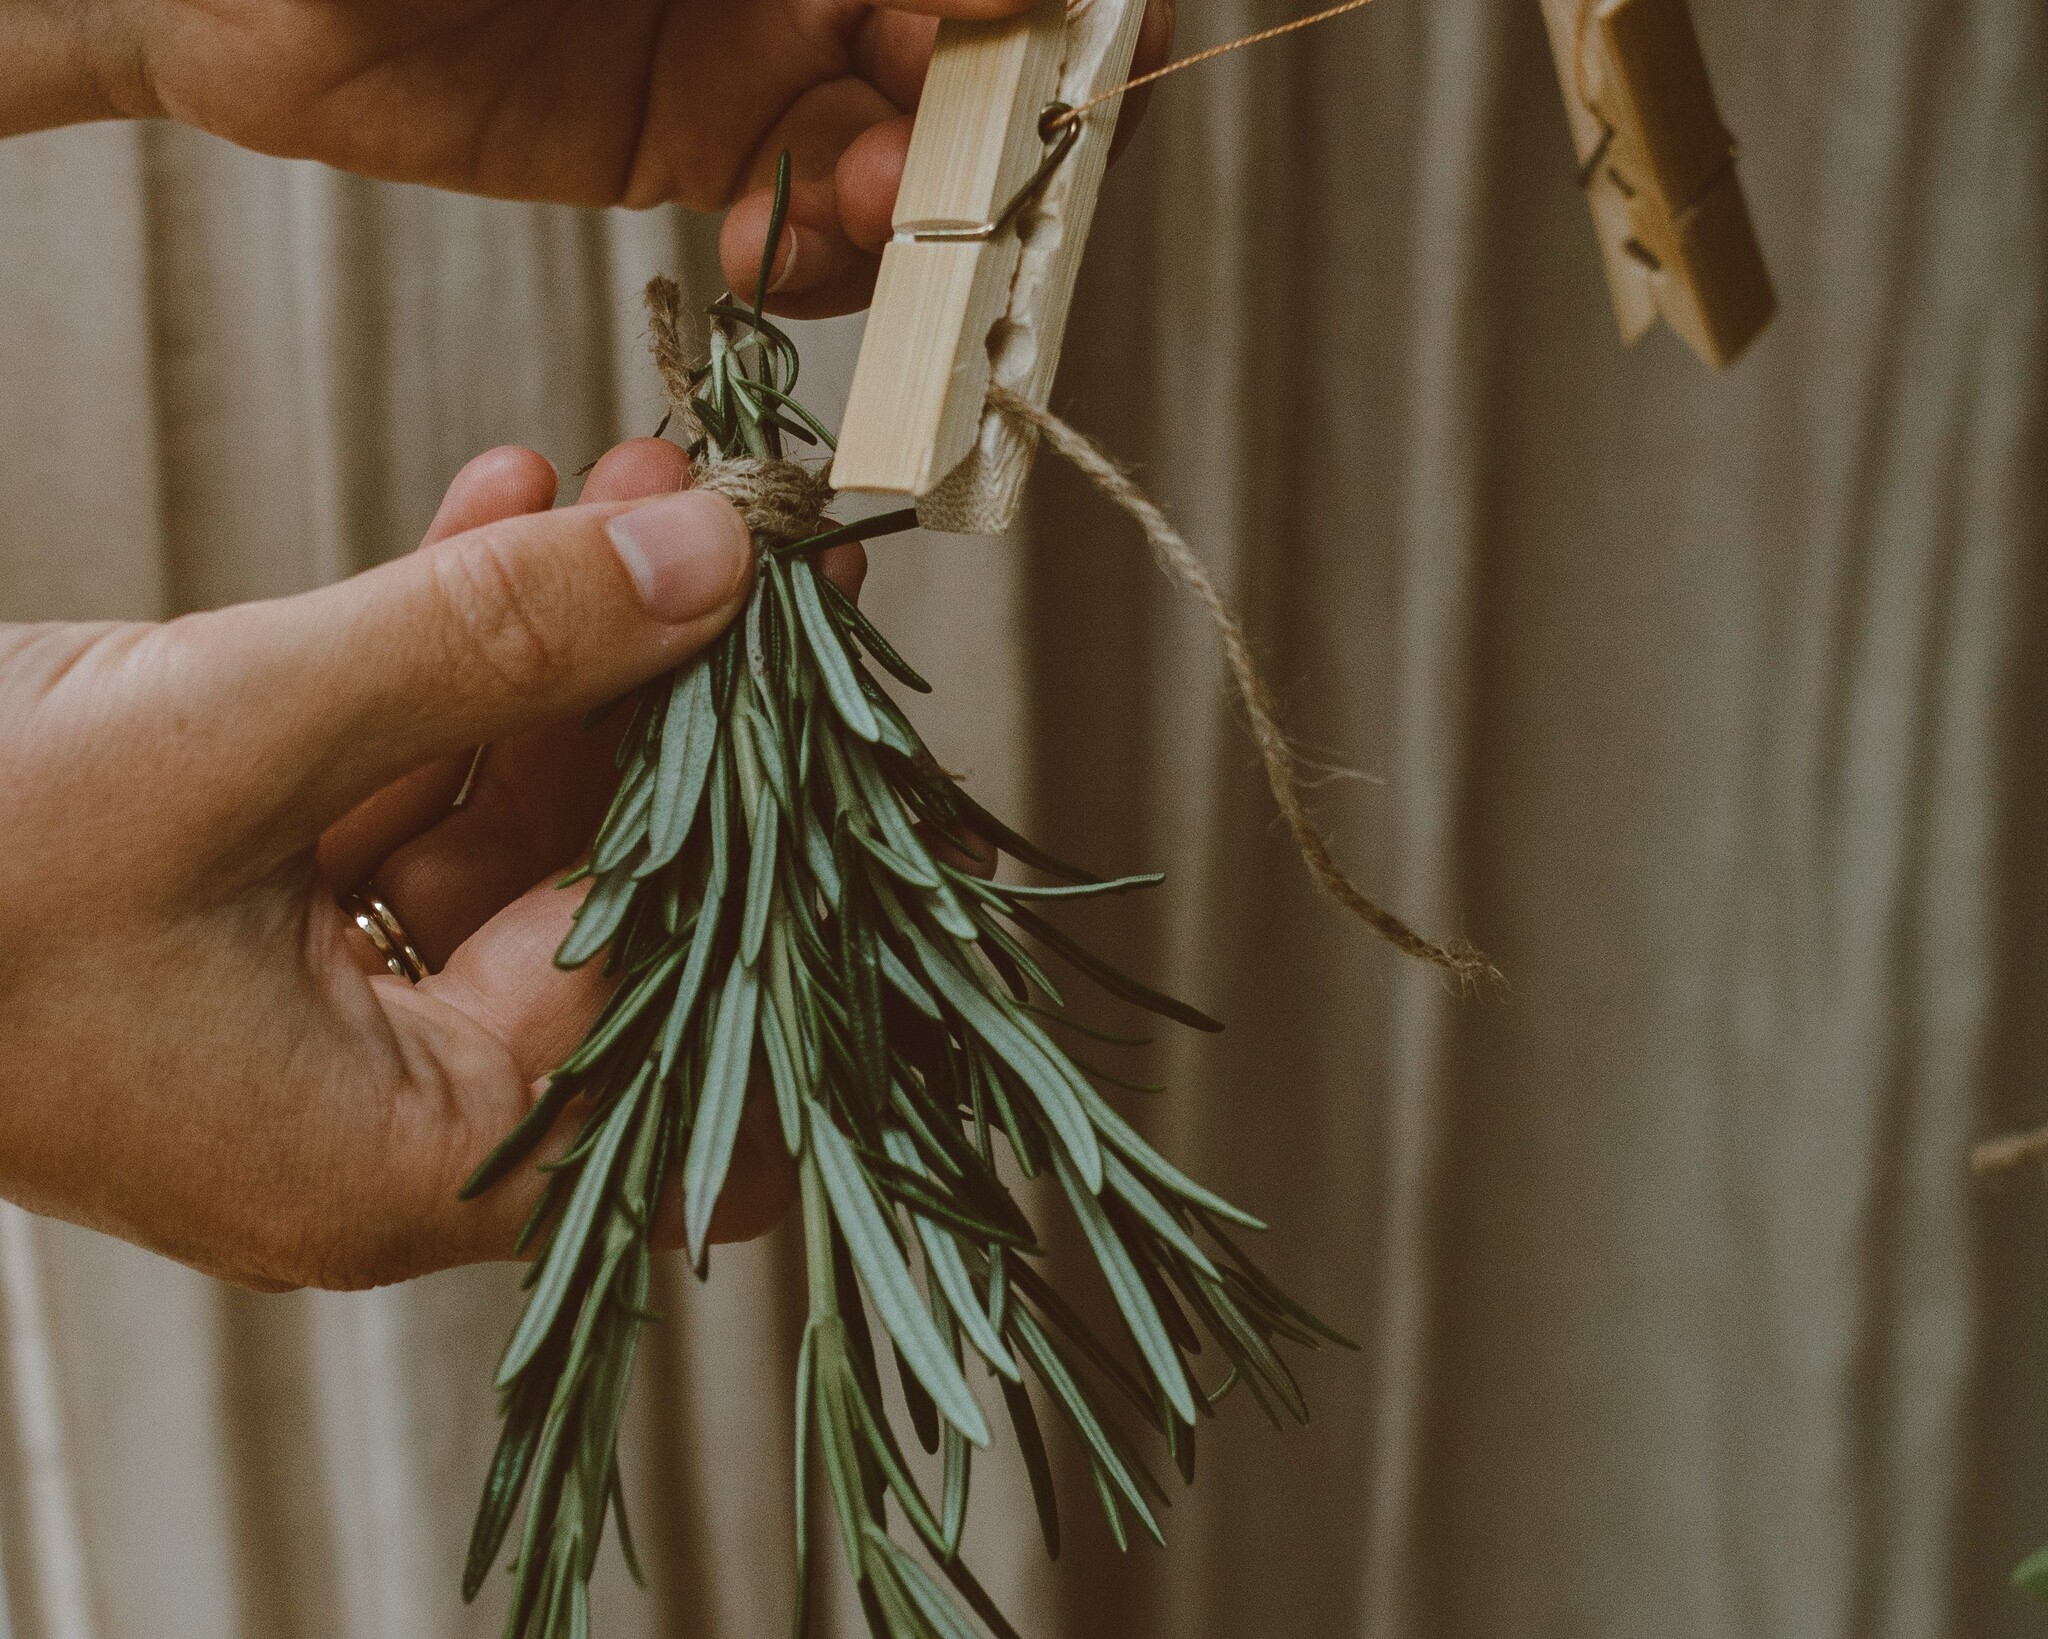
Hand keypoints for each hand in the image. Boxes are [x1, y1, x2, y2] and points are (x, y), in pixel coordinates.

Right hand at [0, 438, 863, 1290]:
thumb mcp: (221, 739)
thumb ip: (477, 652)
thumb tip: (697, 569)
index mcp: (391, 1162)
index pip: (675, 1010)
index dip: (766, 841)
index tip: (818, 681)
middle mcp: (381, 1114)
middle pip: (605, 904)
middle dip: (659, 707)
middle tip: (714, 543)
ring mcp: (324, 1017)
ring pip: (509, 825)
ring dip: (558, 651)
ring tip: (624, 494)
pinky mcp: (267, 916)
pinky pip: (404, 787)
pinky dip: (447, 659)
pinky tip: (502, 517)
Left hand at [27, 0, 1169, 316]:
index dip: (1061, 14)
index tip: (1061, 65)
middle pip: (985, 51)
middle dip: (994, 124)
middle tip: (957, 175)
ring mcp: (760, 49)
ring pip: (915, 147)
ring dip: (922, 206)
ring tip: (860, 215)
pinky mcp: (696, 147)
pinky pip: (816, 225)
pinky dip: (833, 265)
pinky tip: (786, 257)